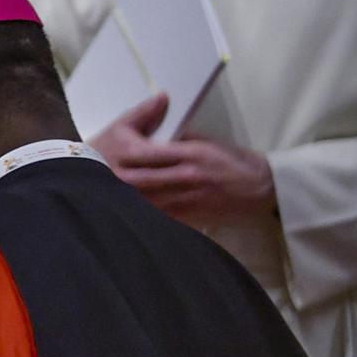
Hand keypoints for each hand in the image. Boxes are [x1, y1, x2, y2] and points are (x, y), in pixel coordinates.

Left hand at [92, 93, 274, 223]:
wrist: (263, 188)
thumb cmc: (236, 162)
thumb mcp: (209, 144)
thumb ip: (180, 141)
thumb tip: (154, 140)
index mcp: (192, 153)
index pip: (148, 152)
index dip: (123, 154)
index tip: (108, 154)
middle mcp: (186, 175)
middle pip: (138, 179)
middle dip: (113, 179)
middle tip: (93, 177)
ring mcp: (186, 198)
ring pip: (142, 200)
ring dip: (120, 198)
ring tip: (99, 196)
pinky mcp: (188, 216)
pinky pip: (156, 216)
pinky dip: (137, 214)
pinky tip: (121, 214)